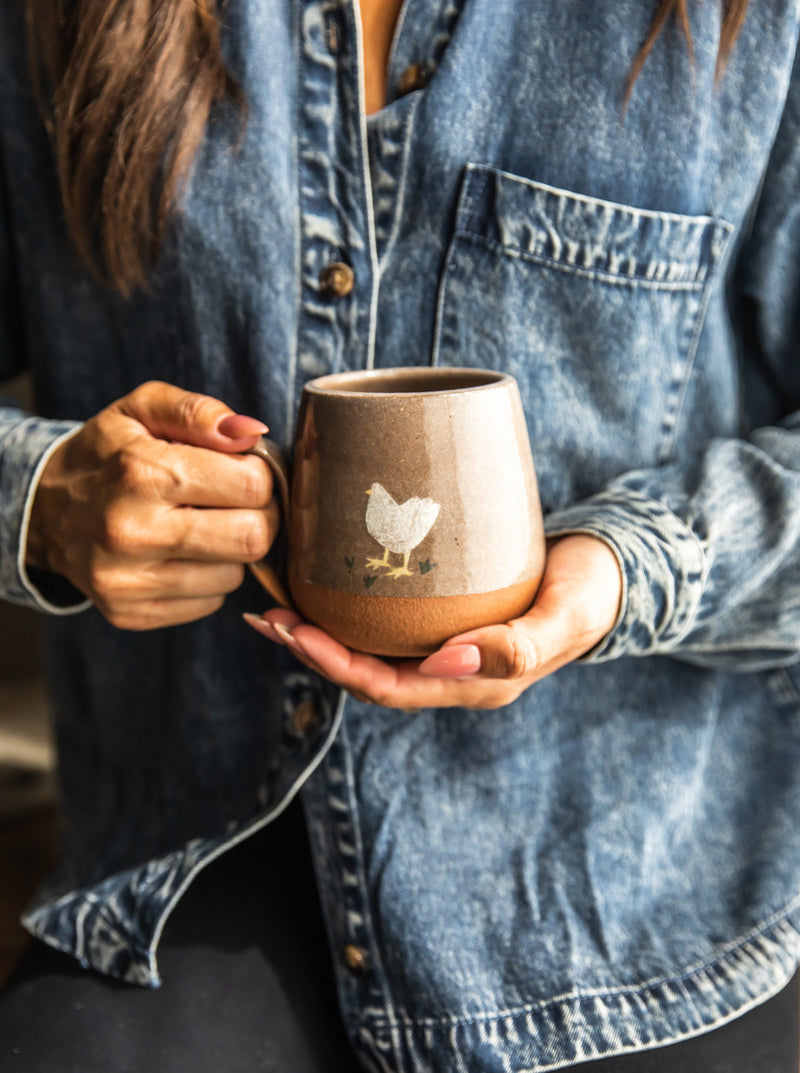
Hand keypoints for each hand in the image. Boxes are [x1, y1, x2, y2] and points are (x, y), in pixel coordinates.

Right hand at [27, 381, 276, 629]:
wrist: (44, 509)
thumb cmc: (107, 454)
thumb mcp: (142, 410)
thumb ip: (199, 412)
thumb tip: (252, 433)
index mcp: (143, 473)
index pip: (253, 485)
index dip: (260, 476)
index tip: (242, 472)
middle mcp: (133, 531)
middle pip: (253, 539)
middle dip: (259, 517)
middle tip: (237, 505)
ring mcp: (129, 580)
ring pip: (235, 576)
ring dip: (231, 552)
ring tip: (201, 528)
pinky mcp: (130, 613)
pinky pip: (209, 604)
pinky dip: (207, 580)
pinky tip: (181, 556)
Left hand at [244, 534, 622, 708]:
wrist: (607, 573)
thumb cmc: (588, 594)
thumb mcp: (563, 618)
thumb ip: (518, 644)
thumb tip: (446, 659)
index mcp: (473, 683)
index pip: (389, 688)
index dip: (338, 665)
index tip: (297, 632)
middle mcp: (449, 671)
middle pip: (366, 672)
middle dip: (312, 650)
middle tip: (269, 617)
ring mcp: (443, 647)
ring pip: (368, 649)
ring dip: (319, 632)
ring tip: (276, 606)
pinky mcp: (441, 617)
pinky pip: (383, 623)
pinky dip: (345, 609)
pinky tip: (319, 585)